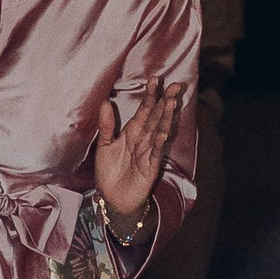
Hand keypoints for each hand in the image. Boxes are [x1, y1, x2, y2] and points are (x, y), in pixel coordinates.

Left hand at [94, 73, 184, 232]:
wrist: (112, 199)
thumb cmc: (109, 173)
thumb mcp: (104, 145)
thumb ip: (107, 125)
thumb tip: (105, 102)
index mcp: (132, 132)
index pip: (144, 110)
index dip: (150, 96)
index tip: (156, 79)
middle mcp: (143, 139)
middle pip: (157, 117)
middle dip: (165, 101)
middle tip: (176, 85)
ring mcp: (148, 152)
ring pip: (159, 131)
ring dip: (166, 117)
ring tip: (173, 102)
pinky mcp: (150, 167)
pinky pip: (155, 153)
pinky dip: (159, 142)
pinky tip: (164, 131)